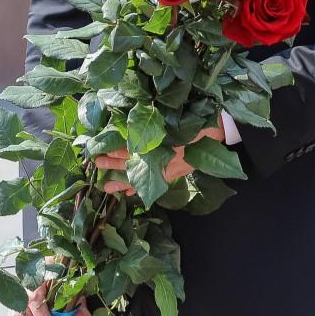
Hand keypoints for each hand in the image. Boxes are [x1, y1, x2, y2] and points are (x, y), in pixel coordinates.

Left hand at [93, 126, 223, 193]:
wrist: (218, 133)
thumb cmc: (196, 123)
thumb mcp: (176, 122)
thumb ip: (156, 125)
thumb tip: (136, 124)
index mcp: (158, 144)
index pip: (132, 149)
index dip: (116, 150)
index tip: (101, 149)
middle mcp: (159, 158)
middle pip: (131, 162)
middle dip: (113, 163)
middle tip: (96, 162)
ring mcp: (166, 167)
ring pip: (139, 176)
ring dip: (122, 181)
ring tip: (106, 186)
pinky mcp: (172, 173)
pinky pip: (153, 184)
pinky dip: (140, 188)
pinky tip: (129, 193)